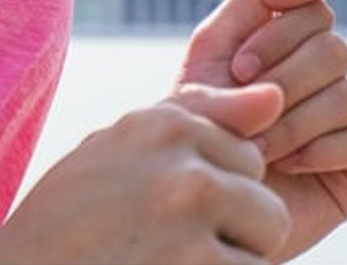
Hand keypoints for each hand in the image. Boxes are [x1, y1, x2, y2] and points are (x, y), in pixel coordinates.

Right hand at [0, 82, 290, 264]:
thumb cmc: (71, 221)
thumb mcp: (121, 150)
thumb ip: (200, 116)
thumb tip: (276, 98)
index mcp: (160, 122)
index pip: (245, 154)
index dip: (216, 194)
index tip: (164, 211)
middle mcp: (181, 159)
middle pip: (266, 200)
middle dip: (235, 233)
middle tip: (170, 247)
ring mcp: (192, 214)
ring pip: (266, 243)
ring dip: (230, 264)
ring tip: (171, 264)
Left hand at [169, 0, 346, 260]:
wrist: (198, 203)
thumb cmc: (197, 125)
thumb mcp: (211, 50)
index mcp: (285, 39)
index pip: (310, 3)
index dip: (276, 32)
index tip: (239, 65)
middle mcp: (320, 73)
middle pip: (332, 46)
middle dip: (281, 80)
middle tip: (245, 110)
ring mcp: (343, 119)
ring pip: (346, 94)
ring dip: (291, 123)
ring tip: (254, 148)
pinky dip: (318, 151)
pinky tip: (286, 166)